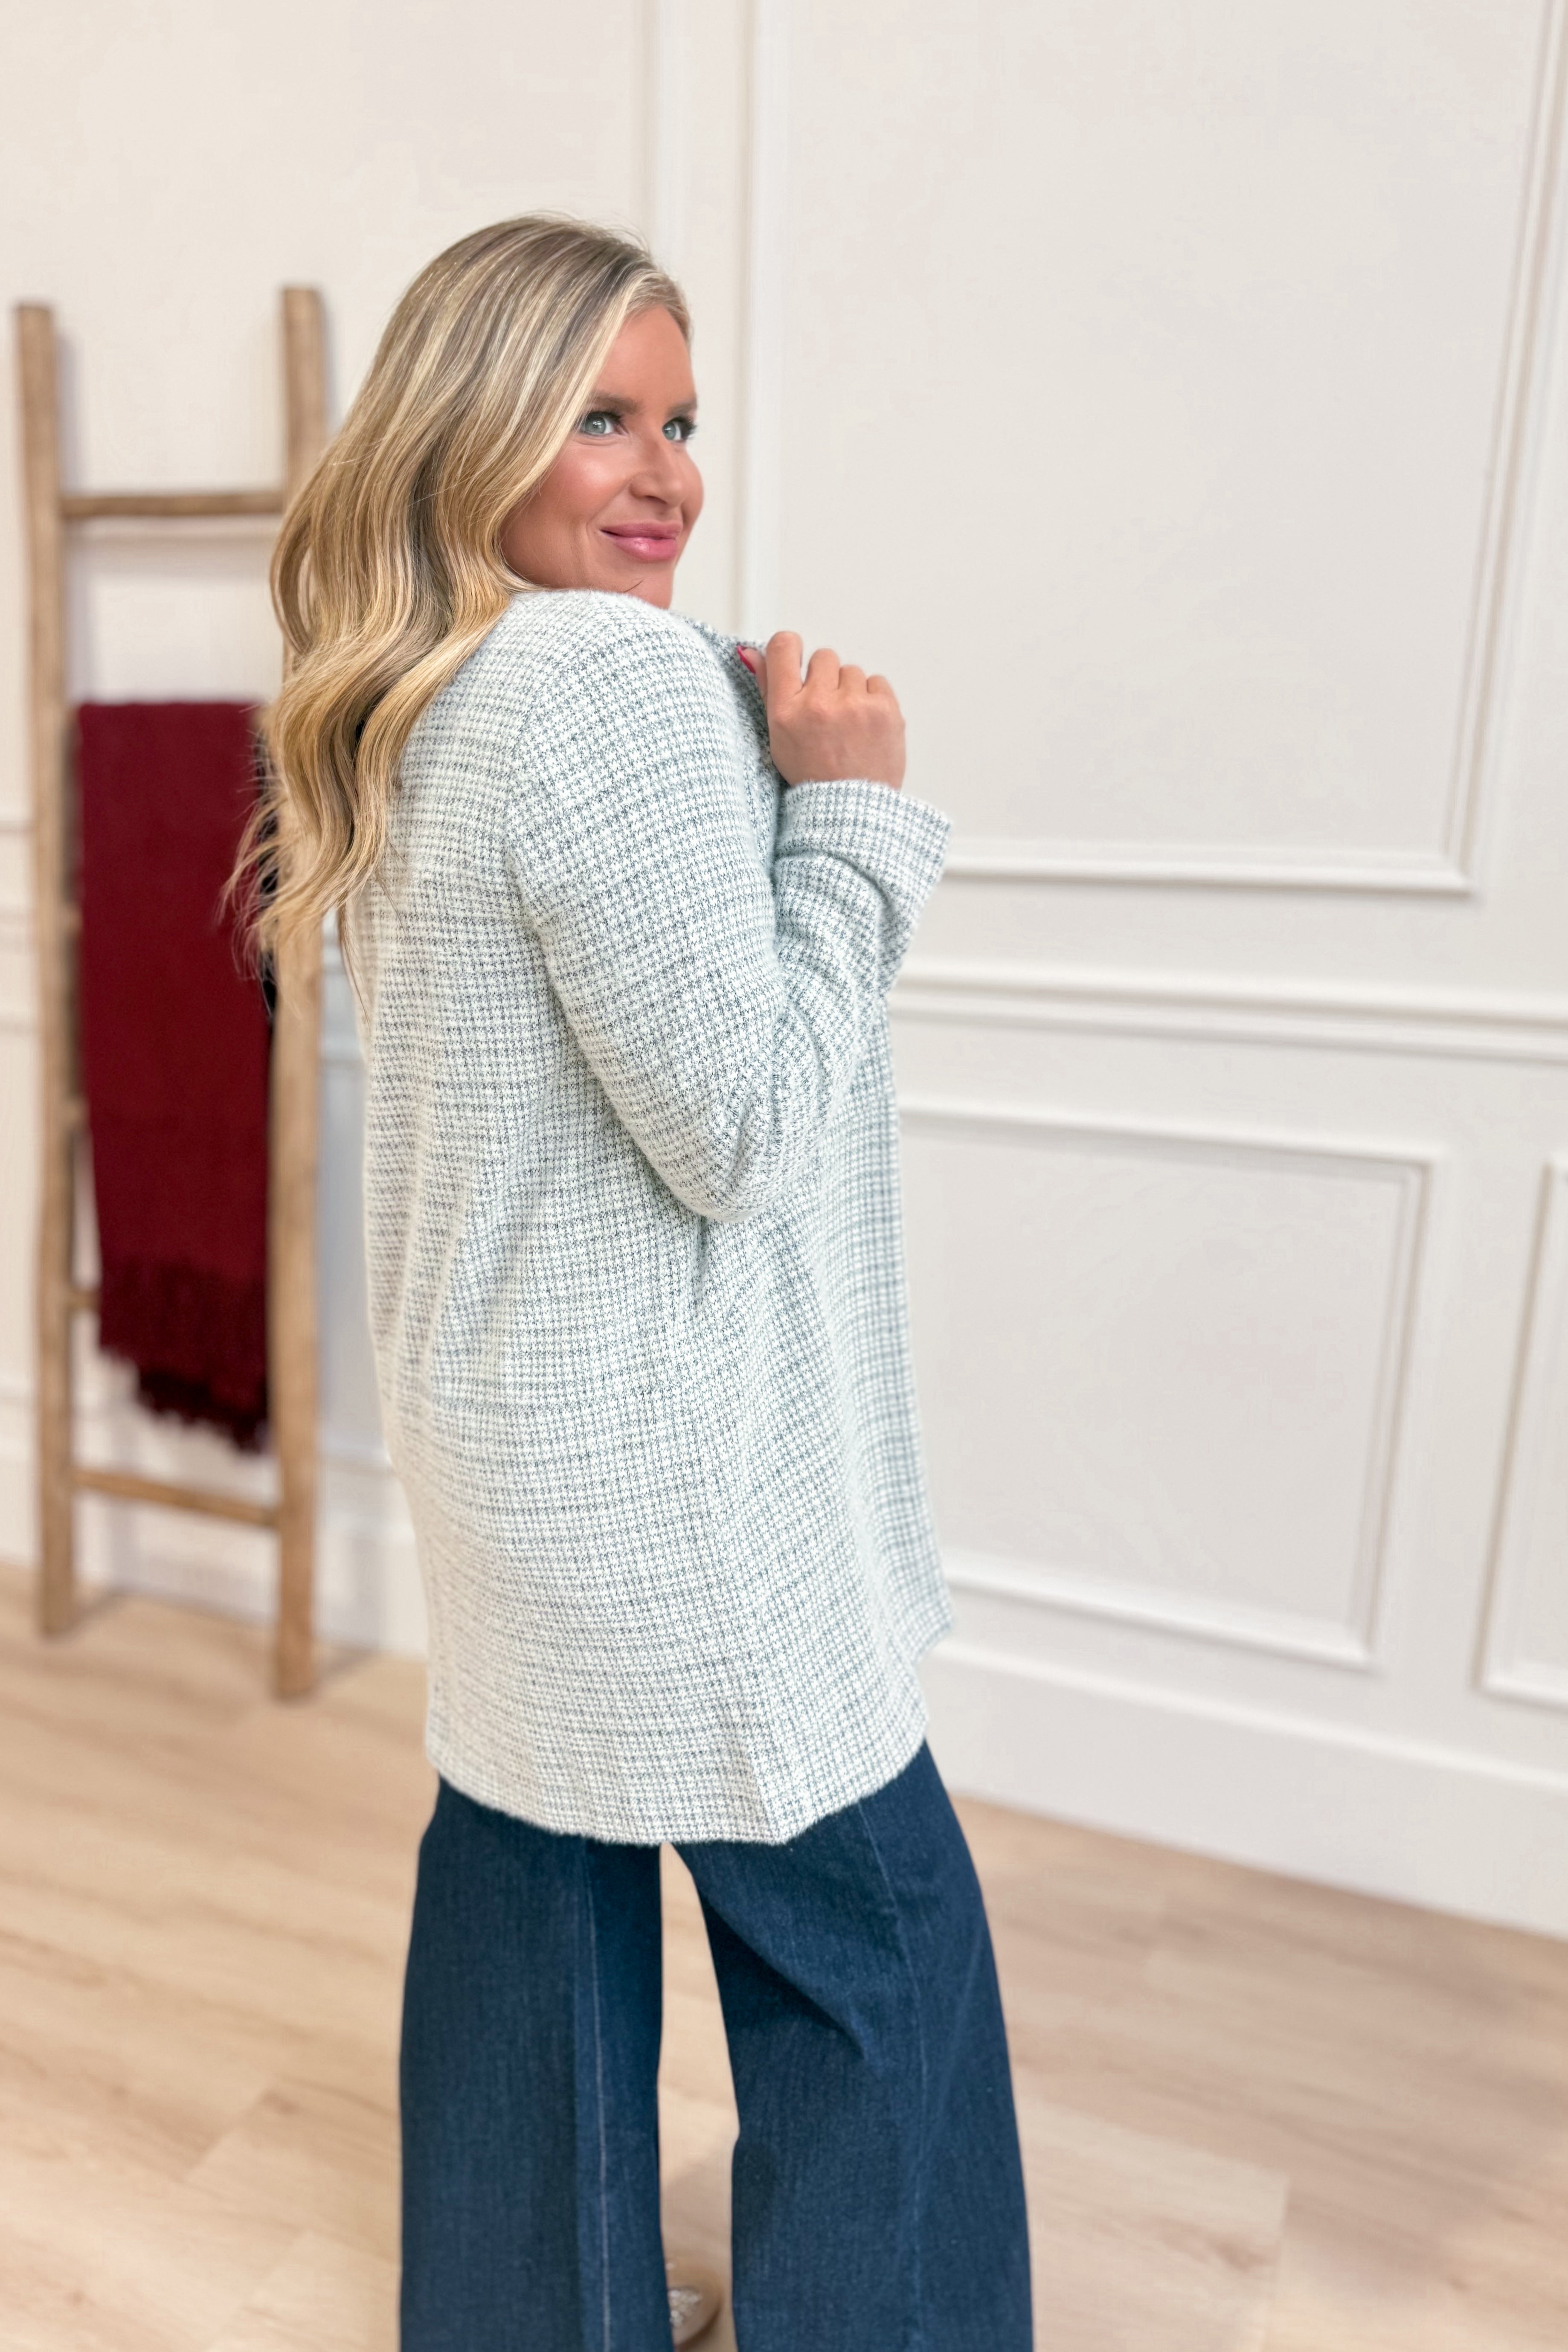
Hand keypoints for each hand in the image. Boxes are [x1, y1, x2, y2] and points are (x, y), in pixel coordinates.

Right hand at [739, 633, 904, 789]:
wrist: (852, 811)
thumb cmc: (812, 775)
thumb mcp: (778, 737)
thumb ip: (767, 689)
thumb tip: (752, 651)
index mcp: (786, 711)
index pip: (783, 647)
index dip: (791, 649)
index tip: (798, 664)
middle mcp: (819, 704)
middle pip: (824, 657)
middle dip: (826, 680)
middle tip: (828, 714)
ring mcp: (855, 705)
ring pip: (852, 671)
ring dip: (851, 692)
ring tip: (848, 726)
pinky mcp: (885, 710)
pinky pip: (877, 682)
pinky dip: (873, 700)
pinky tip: (866, 726)